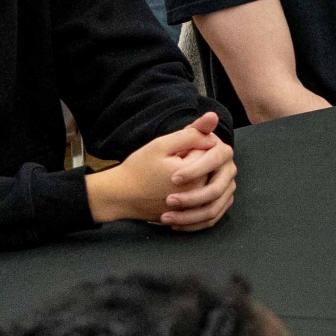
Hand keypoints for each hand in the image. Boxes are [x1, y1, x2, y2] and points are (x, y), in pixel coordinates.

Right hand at [86, 113, 236, 227]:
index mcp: (196, 175)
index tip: (172, 152)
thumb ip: (190, 133)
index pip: (209, 148)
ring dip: (194, 173)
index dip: (189, 145)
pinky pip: (201, 195)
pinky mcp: (190, 214)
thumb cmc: (138, 169)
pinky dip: (193, 187)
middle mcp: (200, 193)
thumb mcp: (161, 146)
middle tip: (169, 164)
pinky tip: (174, 186)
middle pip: (210, 164)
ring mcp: (196, 206)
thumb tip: (214, 120)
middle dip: (193, 159)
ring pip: (206, 178)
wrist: (122, 197)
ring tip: (170, 175)